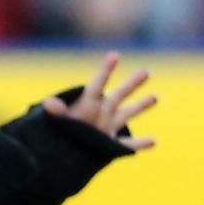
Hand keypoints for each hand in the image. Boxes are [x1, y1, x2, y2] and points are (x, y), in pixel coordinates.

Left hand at [42, 53, 157, 150]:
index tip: (114, 54)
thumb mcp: (59, 121)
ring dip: (141, 106)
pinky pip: (128, 144)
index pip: (97, 84)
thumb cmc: (59, 130)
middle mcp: (101, 112)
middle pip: (118, 95)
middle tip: (145, 71)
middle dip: (132, 84)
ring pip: (127, 114)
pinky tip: (153, 141)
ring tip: (155, 96)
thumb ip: (58, 112)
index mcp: (88, 103)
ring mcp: (108, 127)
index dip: (105, 70)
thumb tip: (48, 103)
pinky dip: (140, 144)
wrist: (59, 149)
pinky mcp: (110, 144)